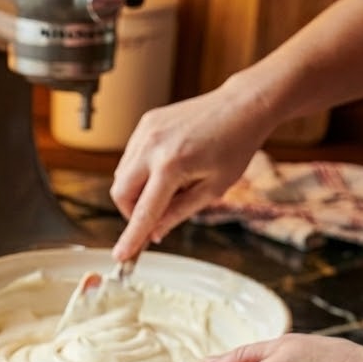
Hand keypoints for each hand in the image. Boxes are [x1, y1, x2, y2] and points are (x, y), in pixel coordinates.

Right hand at [110, 83, 272, 261]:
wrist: (242, 106)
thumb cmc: (235, 146)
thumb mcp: (213, 189)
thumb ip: (179, 213)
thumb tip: (155, 233)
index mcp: (172, 165)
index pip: (144, 211)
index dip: (131, 237)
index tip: (121, 255)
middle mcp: (153, 146)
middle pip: (120, 193)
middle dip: (131, 211)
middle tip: (154, 215)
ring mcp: (146, 132)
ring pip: (121, 176)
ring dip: (135, 191)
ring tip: (166, 187)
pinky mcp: (146, 124)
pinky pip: (130, 158)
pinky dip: (139, 172)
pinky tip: (164, 168)